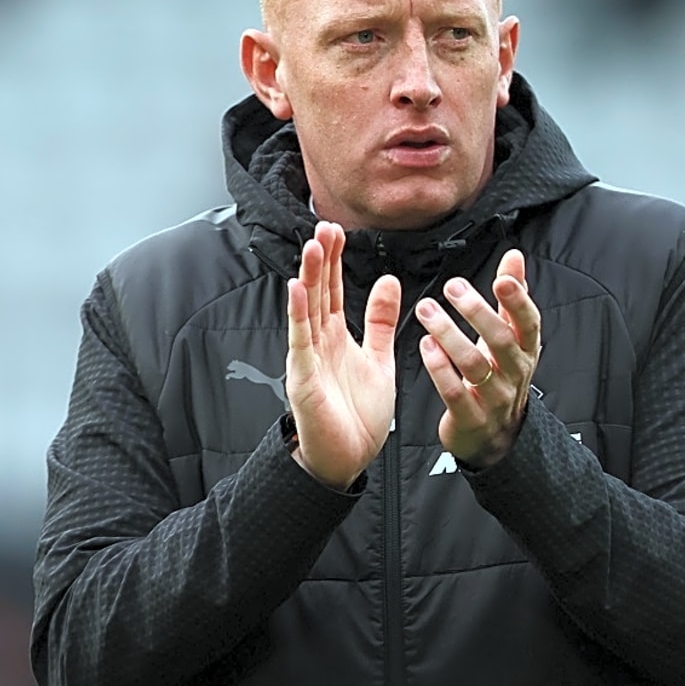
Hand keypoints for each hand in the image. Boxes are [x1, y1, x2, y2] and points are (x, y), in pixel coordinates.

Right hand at [285, 221, 401, 488]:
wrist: (347, 459)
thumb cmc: (358, 415)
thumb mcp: (379, 359)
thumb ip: (379, 321)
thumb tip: (387, 281)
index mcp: (335, 338)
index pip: (332, 290)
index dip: (334, 260)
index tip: (338, 230)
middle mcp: (318, 343)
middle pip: (317, 292)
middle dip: (321, 260)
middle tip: (325, 226)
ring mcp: (308, 359)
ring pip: (307, 310)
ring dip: (308, 278)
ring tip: (312, 247)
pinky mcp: (304, 379)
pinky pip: (300, 342)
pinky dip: (298, 315)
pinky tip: (297, 290)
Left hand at [415, 249, 540, 467]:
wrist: (495, 436)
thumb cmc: (499, 376)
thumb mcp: (511, 338)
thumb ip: (512, 297)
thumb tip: (514, 257)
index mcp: (525, 350)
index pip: (529, 323)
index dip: (518, 301)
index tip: (503, 278)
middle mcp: (513, 373)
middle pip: (500, 340)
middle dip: (476, 311)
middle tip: (452, 287)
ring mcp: (494, 398)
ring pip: (473, 364)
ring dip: (449, 334)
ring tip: (427, 310)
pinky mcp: (471, 417)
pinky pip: (455, 392)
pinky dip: (440, 369)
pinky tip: (425, 346)